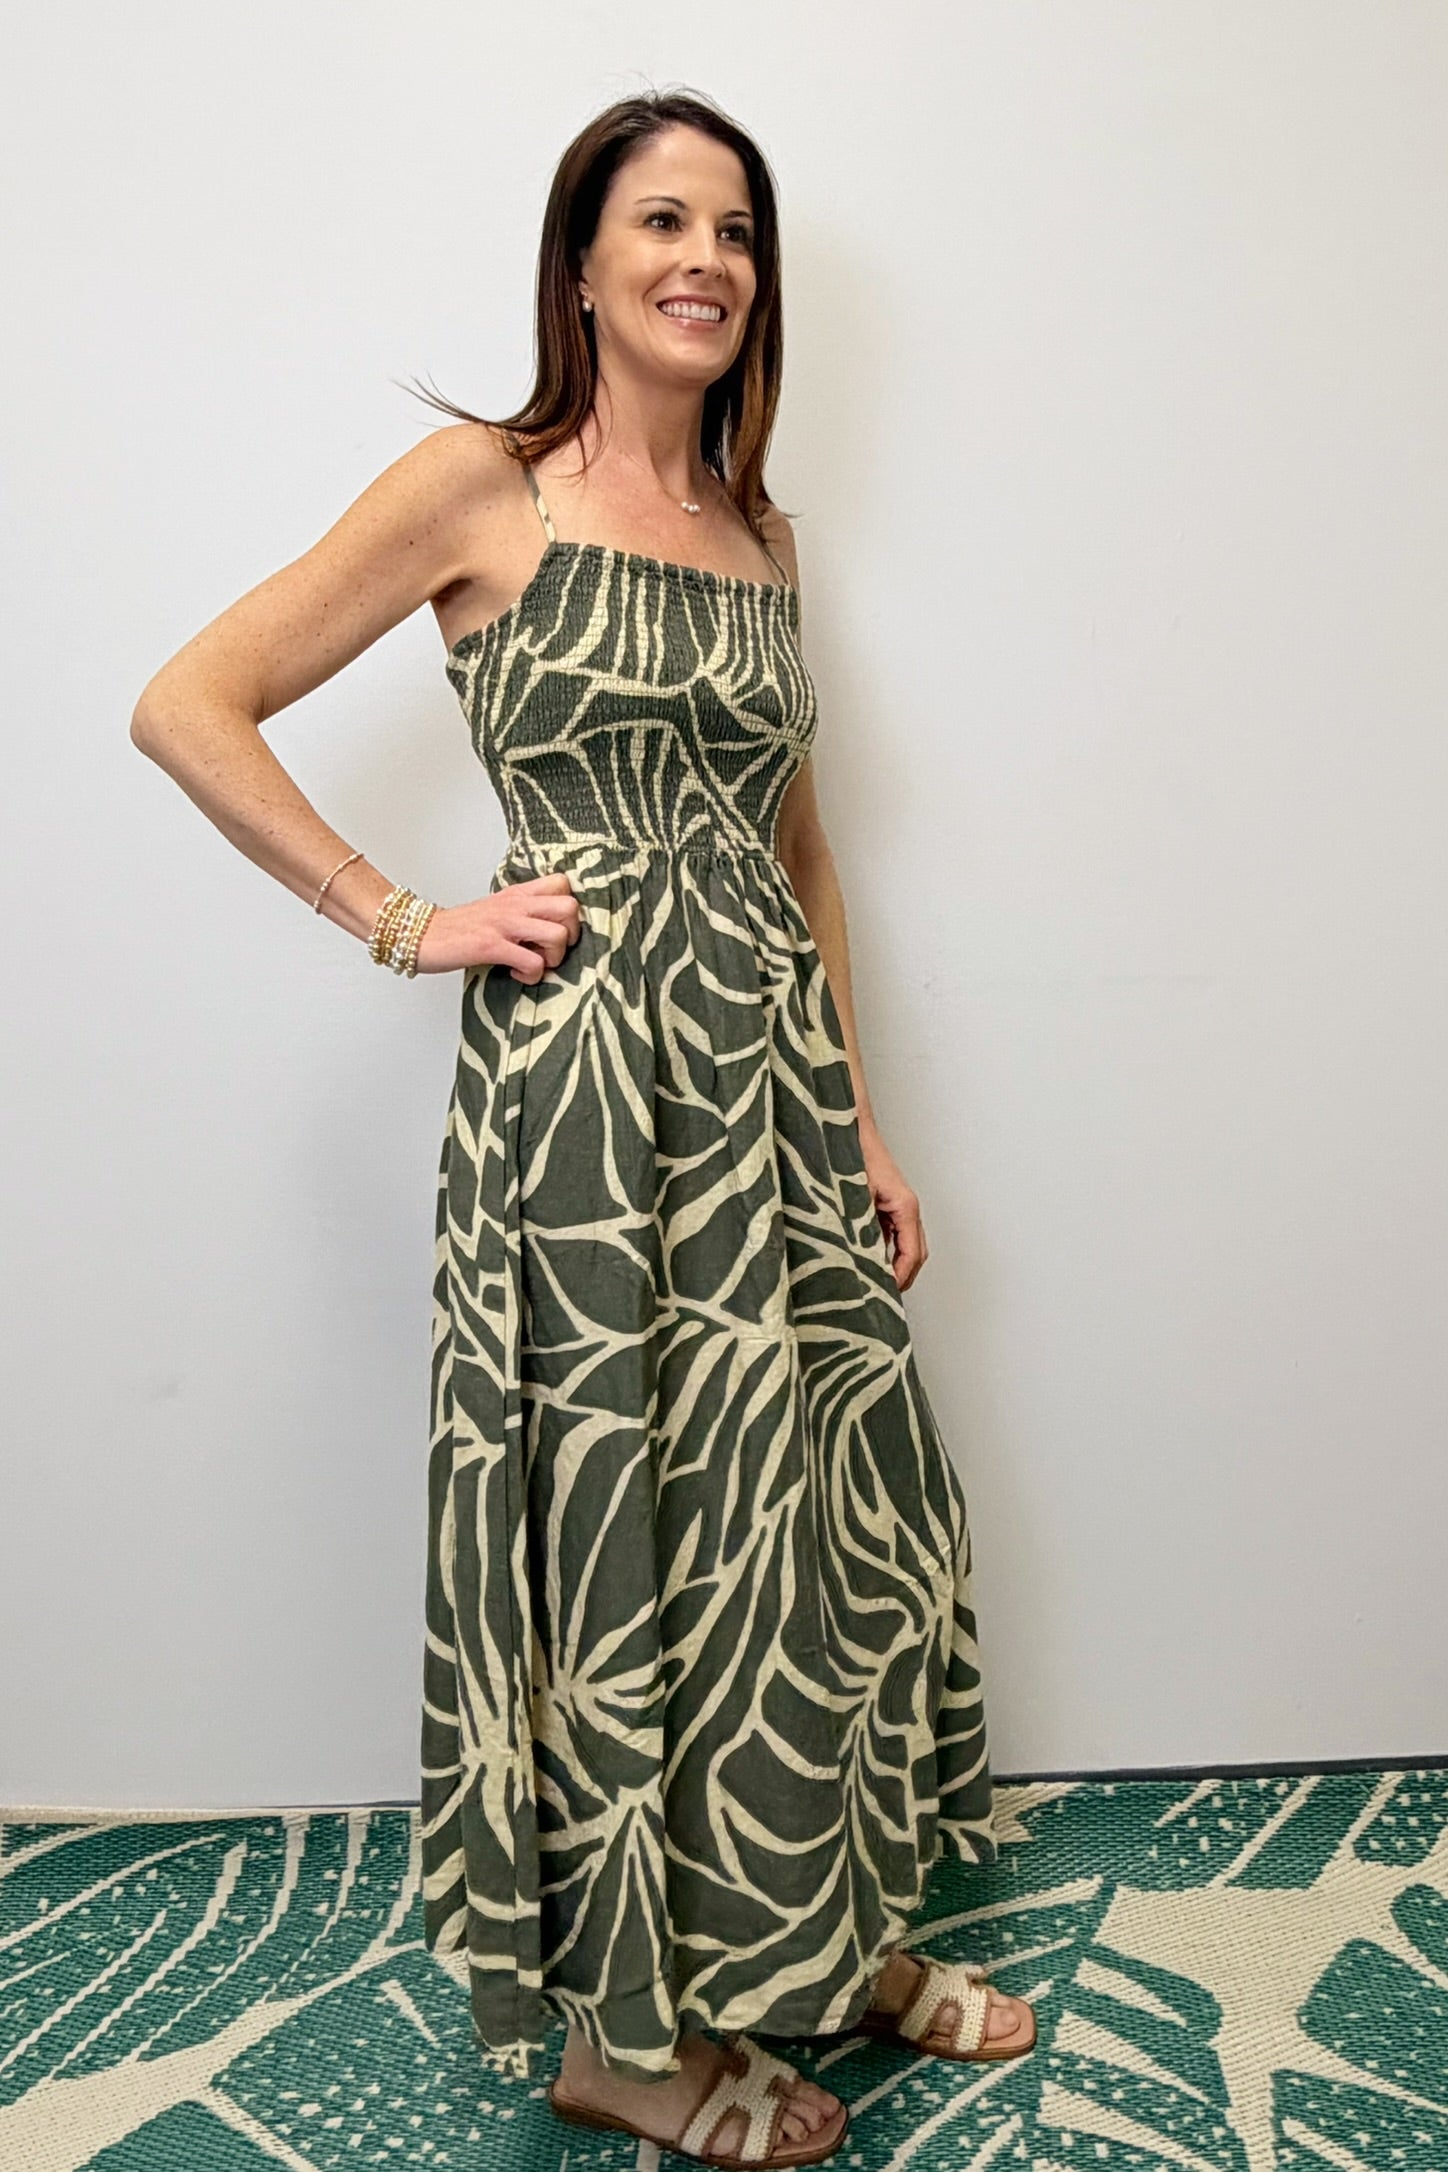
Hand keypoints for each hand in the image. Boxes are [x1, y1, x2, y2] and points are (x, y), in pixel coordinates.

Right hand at [412, 872, 581, 981]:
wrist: (420, 934)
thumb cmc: (459, 928)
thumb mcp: (496, 909)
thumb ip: (522, 911)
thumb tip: (550, 926)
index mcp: (517, 894)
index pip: (562, 884)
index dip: (569, 909)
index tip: (557, 927)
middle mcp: (515, 905)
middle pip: (570, 908)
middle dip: (571, 934)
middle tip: (551, 949)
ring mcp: (504, 925)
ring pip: (558, 935)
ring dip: (553, 957)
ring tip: (534, 962)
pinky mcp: (491, 946)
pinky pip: (533, 962)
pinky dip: (531, 975)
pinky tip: (516, 973)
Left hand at [859, 1117, 928, 1291]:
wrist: (847, 1127)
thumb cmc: (852, 1155)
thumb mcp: (854, 1198)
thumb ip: (861, 1229)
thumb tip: (861, 1260)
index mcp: (905, 1206)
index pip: (912, 1253)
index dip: (901, 1277)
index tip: (887, 1292)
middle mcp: (907, 1207)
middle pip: (917, 1252)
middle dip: (904, 1276)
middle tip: (885, 1296)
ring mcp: (899, 1205)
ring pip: (907, 1244)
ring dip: (897, 1264)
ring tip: (878, 1283)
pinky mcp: (887, 1203)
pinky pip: (894, 1233)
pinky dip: (888, 1251)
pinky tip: (869, 1259)